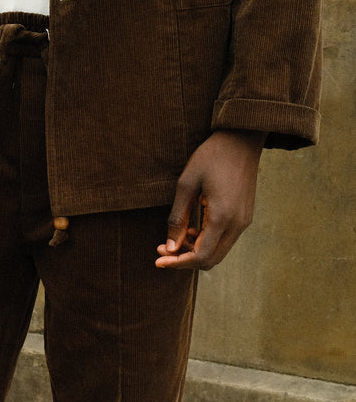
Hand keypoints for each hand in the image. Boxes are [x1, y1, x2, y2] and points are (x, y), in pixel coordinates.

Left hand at [155, 130, 265, 270]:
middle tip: (163, 250)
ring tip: (177, 238)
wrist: (242, 138)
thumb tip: (170, 248)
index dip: (178, 263)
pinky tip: (194, 230)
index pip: (200, 256)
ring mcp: (243, 221)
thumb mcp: (186, 184)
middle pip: (210, 261)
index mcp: (223, 216)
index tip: (158, 260)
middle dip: (185, 260)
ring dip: (196, 251)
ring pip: (217, 253)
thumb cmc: (212, 156)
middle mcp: (237, 224)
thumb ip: (178, 219)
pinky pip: (224, 241)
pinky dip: (207, 242)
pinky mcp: (244, 217)